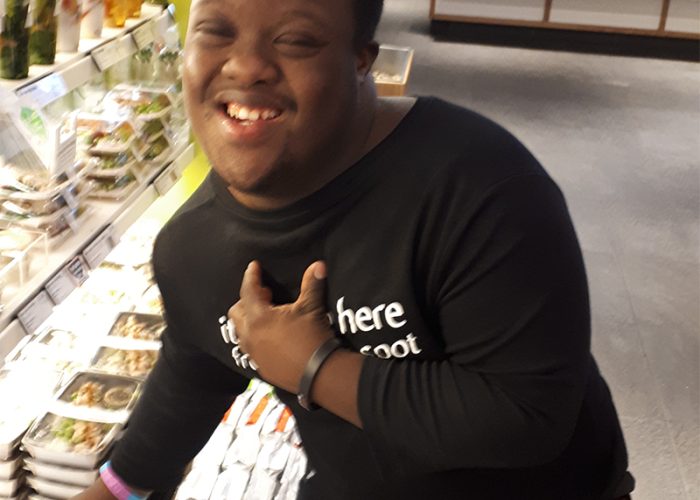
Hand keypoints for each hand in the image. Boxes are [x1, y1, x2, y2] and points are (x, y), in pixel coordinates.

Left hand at [228, 260, 333, 392]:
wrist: (319, 374)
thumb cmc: (312, 337)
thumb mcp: (311, 308)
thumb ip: (311, 284)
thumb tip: (318, 265)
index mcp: (259, 318)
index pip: (248, 291)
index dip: (251, 276)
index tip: (253, 266)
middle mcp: (250, 336)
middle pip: (237, 313)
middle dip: (247, 301)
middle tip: (265, 295)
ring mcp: (254, 354)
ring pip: (241, 333)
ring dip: (250, 321)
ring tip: (268, 316)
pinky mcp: (262, 368)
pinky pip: (251, 349)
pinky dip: (257, 339)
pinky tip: (272, 337)